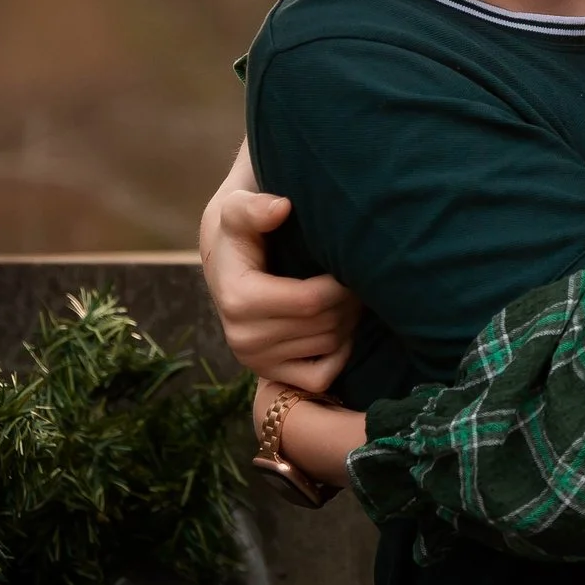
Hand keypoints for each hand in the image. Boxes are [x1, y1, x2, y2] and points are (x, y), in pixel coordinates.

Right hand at [199, 141, 359, 388]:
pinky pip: (321, 376)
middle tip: (358, 277)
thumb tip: (281, 207)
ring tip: (348, 294)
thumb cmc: (242, 231)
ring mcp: (255, 361)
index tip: (351, 260)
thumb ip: (254, 208)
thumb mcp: (239, 210)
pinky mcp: (269, 375)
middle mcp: (243, 337)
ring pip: (328, 346)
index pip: (311, 301)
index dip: (341, 284)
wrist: (227, 263)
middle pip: (324, 324)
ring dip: (348, 321)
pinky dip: (339, 354)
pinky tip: (339, 326)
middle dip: (349, 300)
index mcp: (239, 299)